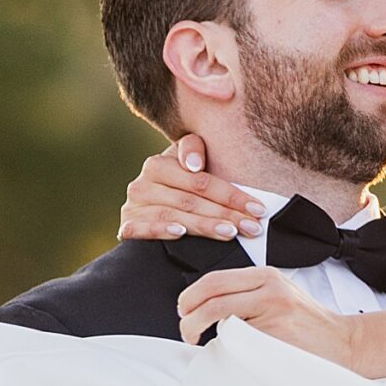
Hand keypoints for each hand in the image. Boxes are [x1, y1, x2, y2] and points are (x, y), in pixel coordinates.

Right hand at [118, 135, 264, 242]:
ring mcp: (134, 205)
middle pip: (191, 199)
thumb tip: (195, 165)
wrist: (149, 211)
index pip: (201, 180)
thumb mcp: (190, 168)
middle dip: (225, 214)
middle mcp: (143, 183)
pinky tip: (181, 234)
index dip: (232, 194)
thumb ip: (196, 152)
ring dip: (204, 225)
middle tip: (252, 227)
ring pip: (173, 215)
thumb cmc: (179, 189)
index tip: (258, 209)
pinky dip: (161, 230)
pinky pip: (143, 229)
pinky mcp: (127, 226)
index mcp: (159, 164)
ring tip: (230, 233)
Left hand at [176, 265, 357, 364]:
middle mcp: (270, 288)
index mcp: (267, 276)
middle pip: (212, 294)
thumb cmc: (308, 326)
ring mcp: (274, 311)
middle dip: (189, 315)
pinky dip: (223, 346)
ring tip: (198, 340)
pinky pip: (238, 340)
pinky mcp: (277, 335)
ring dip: (199, 330)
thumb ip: (247, 295)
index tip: (184, 311)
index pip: (215, 279)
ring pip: (220, 315)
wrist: (345, 342)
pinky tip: (224, 351)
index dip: (191, 296)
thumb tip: (204, 307)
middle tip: (186, 329)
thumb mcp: (279, 296)